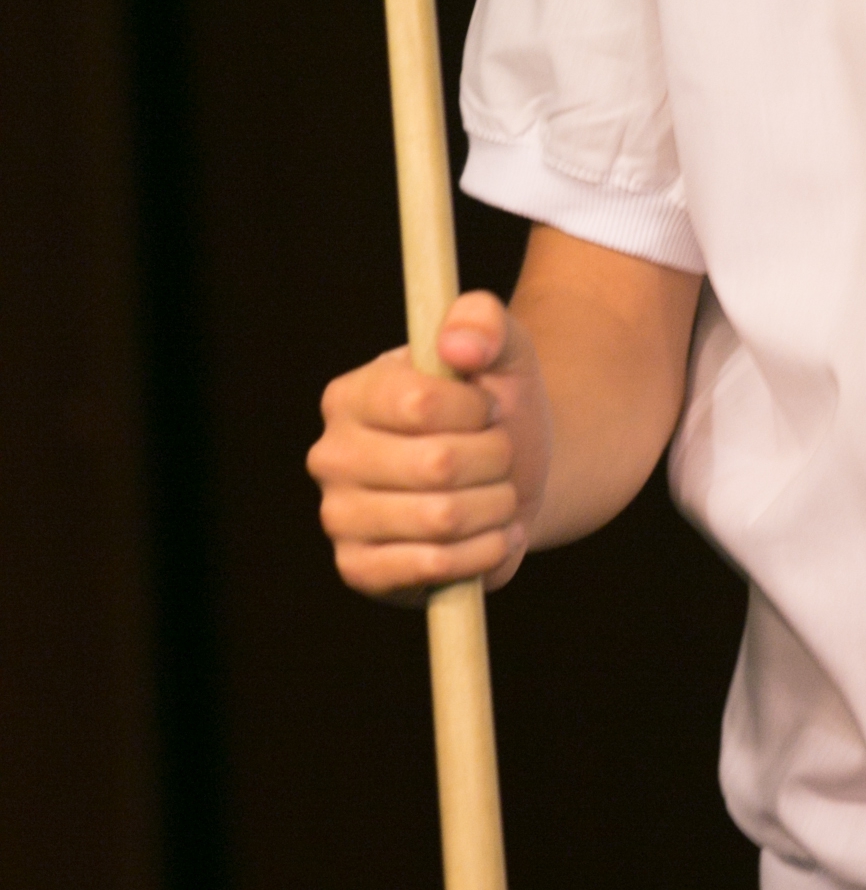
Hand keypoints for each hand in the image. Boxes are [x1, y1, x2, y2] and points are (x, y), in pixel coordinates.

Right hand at [308, 292, 552, 598]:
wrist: (510, 474)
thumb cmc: (495, 402)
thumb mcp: (503, 346)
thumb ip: (484, 320)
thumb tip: (458, 346)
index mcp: (351, 394)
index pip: (423, 402)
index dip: (476, 409)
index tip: (488, 406)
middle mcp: (331, 456)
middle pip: (439, 465)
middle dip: (495, 459)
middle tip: (500, 454)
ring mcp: (339, 518)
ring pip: (443, 519)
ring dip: (496, 506)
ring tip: (499, 492)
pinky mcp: (361, 570)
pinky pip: (433, 568)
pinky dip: (484, 551)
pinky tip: (494, 533)